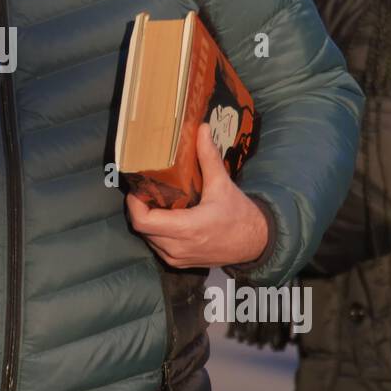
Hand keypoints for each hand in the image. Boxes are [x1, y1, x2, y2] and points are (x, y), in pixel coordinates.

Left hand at [125, 123, 269, 268]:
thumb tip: (201, 127)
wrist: (256, 243)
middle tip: (145, 189)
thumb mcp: (223, 184)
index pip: (143, 221)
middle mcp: (178, 247)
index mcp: (187, 228)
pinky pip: (156, 246)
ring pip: (147, 238)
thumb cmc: (239, 214)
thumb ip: (208, 156)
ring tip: (154, 200)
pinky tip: (165, 216)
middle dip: (139, 208)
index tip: (138, 187)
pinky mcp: (179, 263)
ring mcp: (177, 258)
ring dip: (147, 220)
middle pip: (141, 228)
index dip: (135, 203)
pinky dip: (155, 232)